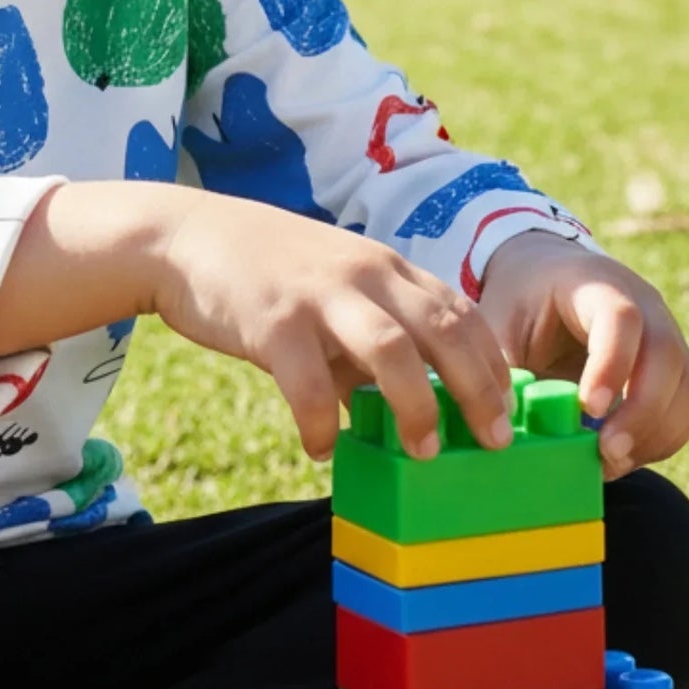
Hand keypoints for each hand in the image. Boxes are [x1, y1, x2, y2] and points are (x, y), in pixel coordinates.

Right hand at [152, 199, 512, 463]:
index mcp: (382, 266)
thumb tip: (401, 409)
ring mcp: (318, 294)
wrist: (183, 236)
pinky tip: (322, 447)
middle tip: (491, 442)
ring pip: (393, 351)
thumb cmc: (262, 270)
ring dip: (416, 407)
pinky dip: (321, 424)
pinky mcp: (272, 320)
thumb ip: (367, 337)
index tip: (505, 415)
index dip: (492, 367)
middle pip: (444, 330)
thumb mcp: (330, 287)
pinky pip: (309, 384)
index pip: (461, 313)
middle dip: (477, 392)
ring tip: (420, 451)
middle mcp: (362, 274)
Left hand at [479, 232, 688, 479]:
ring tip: (611, 462)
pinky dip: (661, 439)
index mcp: (593, 284)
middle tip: (606, 451)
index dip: (611, 365)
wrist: (546, 276)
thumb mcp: (498, 321)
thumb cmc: (520, 301)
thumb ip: (502, 366)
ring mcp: (664, 333)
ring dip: (655, 433)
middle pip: (665, 356)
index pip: (620, 318)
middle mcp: (642, 303)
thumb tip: (503, 425)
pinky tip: (623, 457)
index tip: (588, 409)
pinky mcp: (672, 365)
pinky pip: (684, 407)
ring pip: (685, 386)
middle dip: (641, 412)